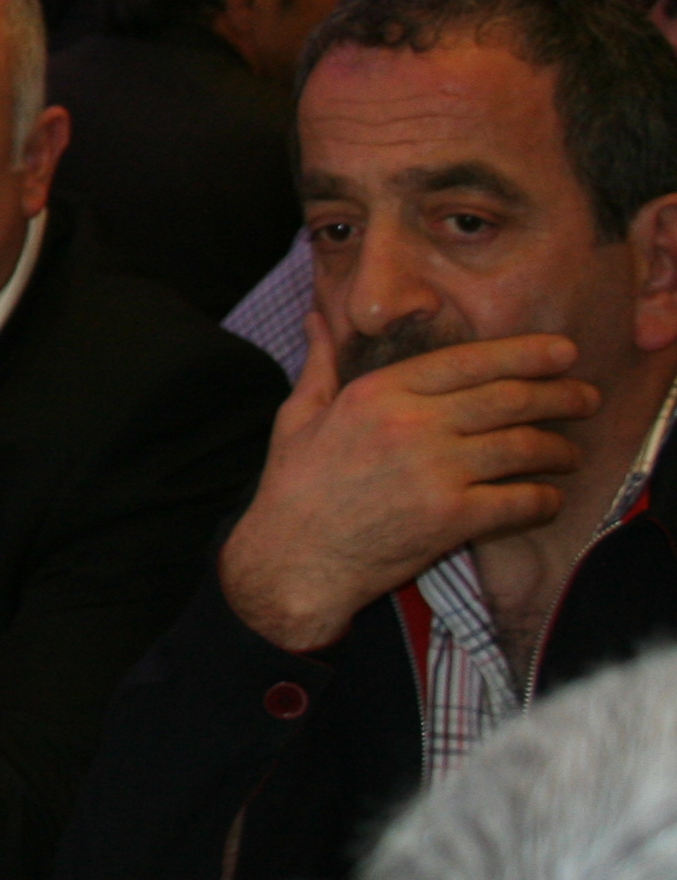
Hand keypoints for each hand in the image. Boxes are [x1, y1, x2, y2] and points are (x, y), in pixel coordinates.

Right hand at [217, 310, 594, 652]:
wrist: (293, 561)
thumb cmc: (294, 487)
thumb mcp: (298, 415)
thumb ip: (321, 363)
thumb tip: (316, 318)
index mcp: (378, 392)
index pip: (469, 361)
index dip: (525, 354)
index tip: (561, 352)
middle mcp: (412, 424)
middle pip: (509, 399)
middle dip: (560, 395)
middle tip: (587, 396)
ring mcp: (435, 471)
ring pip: (524, 447)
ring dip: (559, 449)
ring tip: (570, 452)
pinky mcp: (452, 517)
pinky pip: (521, 499)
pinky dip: (545, 499)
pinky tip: (547, 498)